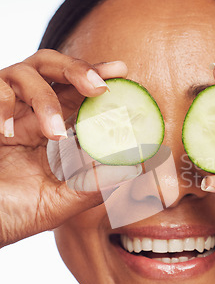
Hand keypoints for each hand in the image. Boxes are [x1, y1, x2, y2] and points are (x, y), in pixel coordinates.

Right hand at [0, 50, 139, 246]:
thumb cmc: (11, 214)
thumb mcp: (58, 202)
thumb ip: (92, 185)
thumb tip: (133, 168)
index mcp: (48, 130)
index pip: (75, 94)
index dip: (97, 77)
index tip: (121, 71)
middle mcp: (26, 114)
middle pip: (51, 68)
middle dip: (77, 69)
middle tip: (99, 86)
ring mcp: (3, 113)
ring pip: (24, 73)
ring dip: (45, 99)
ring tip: (54, 134)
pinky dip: (4, 105)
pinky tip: (7, 134)